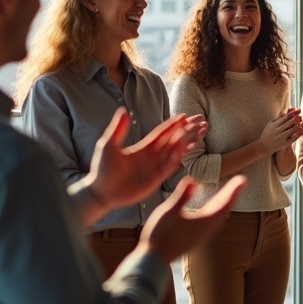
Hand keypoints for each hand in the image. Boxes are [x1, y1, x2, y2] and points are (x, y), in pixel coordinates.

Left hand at [83, 109, 206, 209]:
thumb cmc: (102, 169)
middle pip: (173, 140)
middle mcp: (152, 156)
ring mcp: (155, 168)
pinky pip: (170, 166)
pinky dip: (178, 157)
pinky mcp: (155, 180)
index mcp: (143, 148)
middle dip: (187, 131)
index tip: (185, 115)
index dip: (173, 124)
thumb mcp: (108, 145)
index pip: (162, 133)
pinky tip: (186, 148)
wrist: (101, 192)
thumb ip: (118, 129)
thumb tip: (124, 110)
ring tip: (200, 132)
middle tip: (201, 121)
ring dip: (187, 142)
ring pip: (175, 152)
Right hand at [140, 176, 245, 263]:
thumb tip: (192, 179)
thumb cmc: (159, 234)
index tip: (243, 179)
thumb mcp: (169, 211)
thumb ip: (182, 195)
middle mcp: (207, 229)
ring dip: (225, 203)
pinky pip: (212, 222)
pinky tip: (211, 211)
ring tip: (229, 194)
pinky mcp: (196, 239)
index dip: (233, 190)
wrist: (153, 259)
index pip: (224, 202)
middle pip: (224, 208)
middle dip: (232, 194)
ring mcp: (202, 235)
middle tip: (240, 182)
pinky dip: (217, 212)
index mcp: (204, 221)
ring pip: (219, 217)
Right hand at [260, 108, 302, 152]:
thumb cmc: (268, 133)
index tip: (299, 110)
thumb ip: (278, 118)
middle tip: (302, 116)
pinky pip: (292, 139)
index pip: (285, 118)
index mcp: (275, 125)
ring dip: (298, 126)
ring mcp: (281, 138)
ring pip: (291, 131)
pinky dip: (298, 135)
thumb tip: (285, 112)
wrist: (264, 146)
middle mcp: (278, 131)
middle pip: (288, 124)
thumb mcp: (270, 124)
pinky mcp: (284, 144)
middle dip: (296, 119)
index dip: (292, 114)